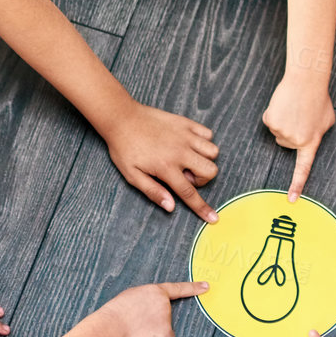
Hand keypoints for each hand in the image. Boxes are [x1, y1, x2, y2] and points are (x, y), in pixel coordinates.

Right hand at [101, 281, 209, 336]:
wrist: (113, 326)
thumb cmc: (118, 311)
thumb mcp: (133, 295)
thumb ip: (148, 298)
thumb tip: (152, 308)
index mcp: (156, 291)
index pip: (179, 289)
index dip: (194, 287)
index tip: (207, 286)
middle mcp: (166, 304)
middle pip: (166, 314)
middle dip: (155, 319)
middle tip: (137, 320)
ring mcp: (167, 319)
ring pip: (164, 328)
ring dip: (153, 330)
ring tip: (137, 328)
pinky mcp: (167, 335)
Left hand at [104, 103, 220, 220]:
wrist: (122, 118)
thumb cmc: (124, 148)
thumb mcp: (132, 175)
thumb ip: (153, 191)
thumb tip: (171, 207)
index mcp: (166, 167)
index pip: (189, 193)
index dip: (202, 208)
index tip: (213, 218)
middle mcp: (180, 151)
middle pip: (210, 170)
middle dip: (202, 178)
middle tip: (184, 174)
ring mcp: (185, 135)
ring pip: (213, 152)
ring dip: (204, 160)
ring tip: (187, 159)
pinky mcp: (186, 123)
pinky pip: (208, 134)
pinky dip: (203, 141)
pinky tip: (189, 144)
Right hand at [263, 72, 335, 199]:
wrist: (306, 80)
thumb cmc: (318, 98)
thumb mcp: (327, 120)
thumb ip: (318, 133)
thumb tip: (310, 137)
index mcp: (311, 142)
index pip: (304, 168)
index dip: (297, 185)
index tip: (291, 200)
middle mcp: (296, 140)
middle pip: (285, 143)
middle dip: (290, 131)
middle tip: (300, 116)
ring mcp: (283, 132)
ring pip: (277, 132)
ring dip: (283, 121)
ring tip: (293, 108)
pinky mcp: (271, 121)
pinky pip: (269, 121)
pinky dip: (274, 113)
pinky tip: (284, 104)